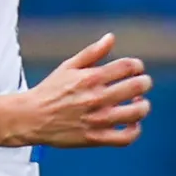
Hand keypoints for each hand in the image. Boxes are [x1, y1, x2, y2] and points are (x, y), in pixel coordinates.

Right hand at [15, 32, 151, 147]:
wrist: (31, 118)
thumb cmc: (50, 90)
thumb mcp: (68, 66)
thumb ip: (92, 52)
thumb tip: (111, 37)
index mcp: (91, 78)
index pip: (127, 66)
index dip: (137, 65)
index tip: (135, 69)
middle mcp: (96, 98)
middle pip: (137, 86)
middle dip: (144, 82)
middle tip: (141, 84)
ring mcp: (97, 120)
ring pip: (136, 113)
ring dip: (143, 106)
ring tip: (138, 103)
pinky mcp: (95, 138)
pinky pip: (125, 138)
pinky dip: (134, 130)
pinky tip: (131, 123)